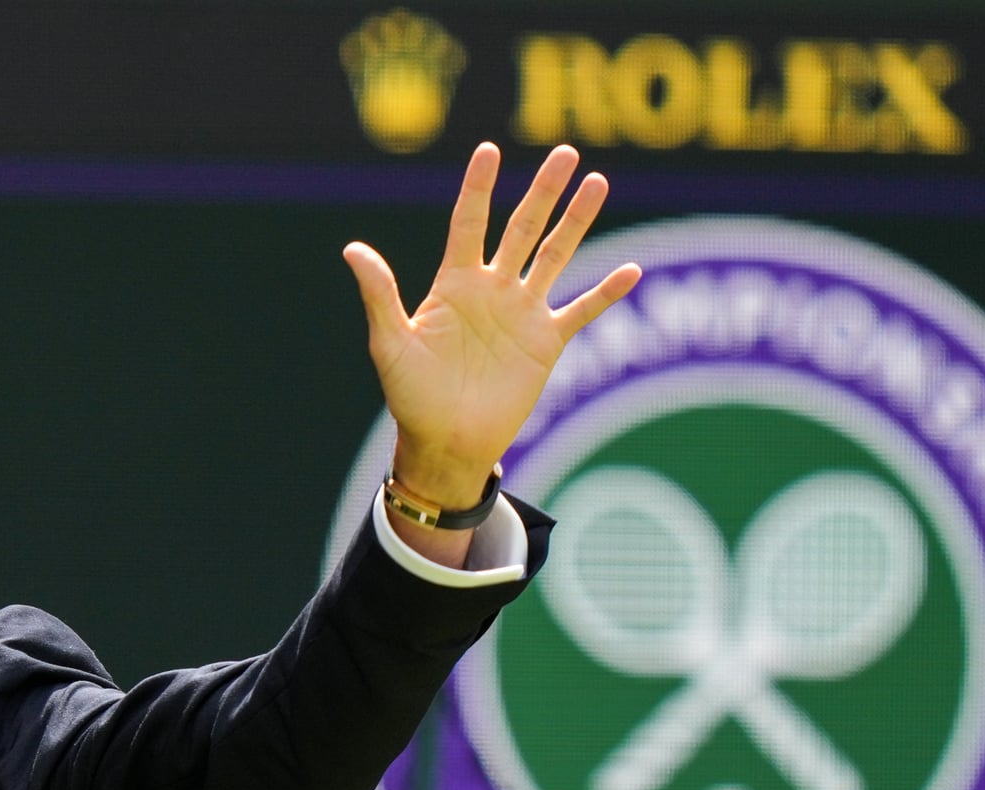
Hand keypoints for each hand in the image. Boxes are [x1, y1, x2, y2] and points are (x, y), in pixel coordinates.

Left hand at [345, 142, 640, 508]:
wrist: (445, 442)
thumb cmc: (410, 396)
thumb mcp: (390, 342)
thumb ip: (379, 294)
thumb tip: (352, 249)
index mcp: (454, 284)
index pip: (469, 223)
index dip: (479, 188)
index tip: (489, 151)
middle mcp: (492, 290)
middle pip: (522, 228)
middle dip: (543, 191)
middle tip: (565, 152)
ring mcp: (522, 313)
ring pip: (556, 256)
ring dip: (577, 221)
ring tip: (597, 183)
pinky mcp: (546, 343)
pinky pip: (581, 310)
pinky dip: (606, 293)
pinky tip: (632, 271)